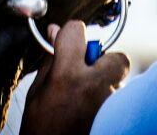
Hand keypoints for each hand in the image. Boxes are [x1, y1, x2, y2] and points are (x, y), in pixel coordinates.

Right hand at [21, 20, 129, 134]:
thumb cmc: (41, 131)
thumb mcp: (37, 93)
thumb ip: (51, 60)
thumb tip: (55, 33)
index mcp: (67, 76)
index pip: (77, 31)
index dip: (70, 34)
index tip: (67, 42)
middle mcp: (95, 86)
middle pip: (117, 57)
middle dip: (105, 63)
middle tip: (87, 76)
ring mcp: (110, 104)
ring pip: (119, 82)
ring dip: (106, 86)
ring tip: (86, 103)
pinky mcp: (117, 117)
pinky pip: (119, 100)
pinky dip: (108, 102)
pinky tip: (91, 113)